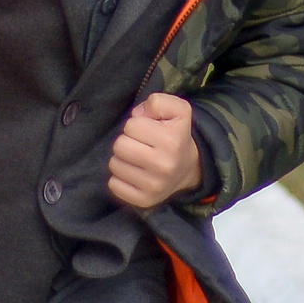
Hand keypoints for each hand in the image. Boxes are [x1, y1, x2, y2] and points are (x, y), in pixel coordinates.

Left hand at [107, 93, 202, 210]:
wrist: (189, 168)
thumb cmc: (177, 134)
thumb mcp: (178, 110)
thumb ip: (158, 102)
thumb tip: (138, 114)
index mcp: (171, 140)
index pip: (131, 125)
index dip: (136, 125)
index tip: (148, 131)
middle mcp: (163, 165)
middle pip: (119, 145)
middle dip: (127, 141)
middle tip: (140, 145)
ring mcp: (154, 186)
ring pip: (114, 164)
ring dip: (122, 159)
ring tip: (137, 158)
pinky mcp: (144, 200)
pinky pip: (114, 185)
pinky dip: (120, 178)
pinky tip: (134, 173)